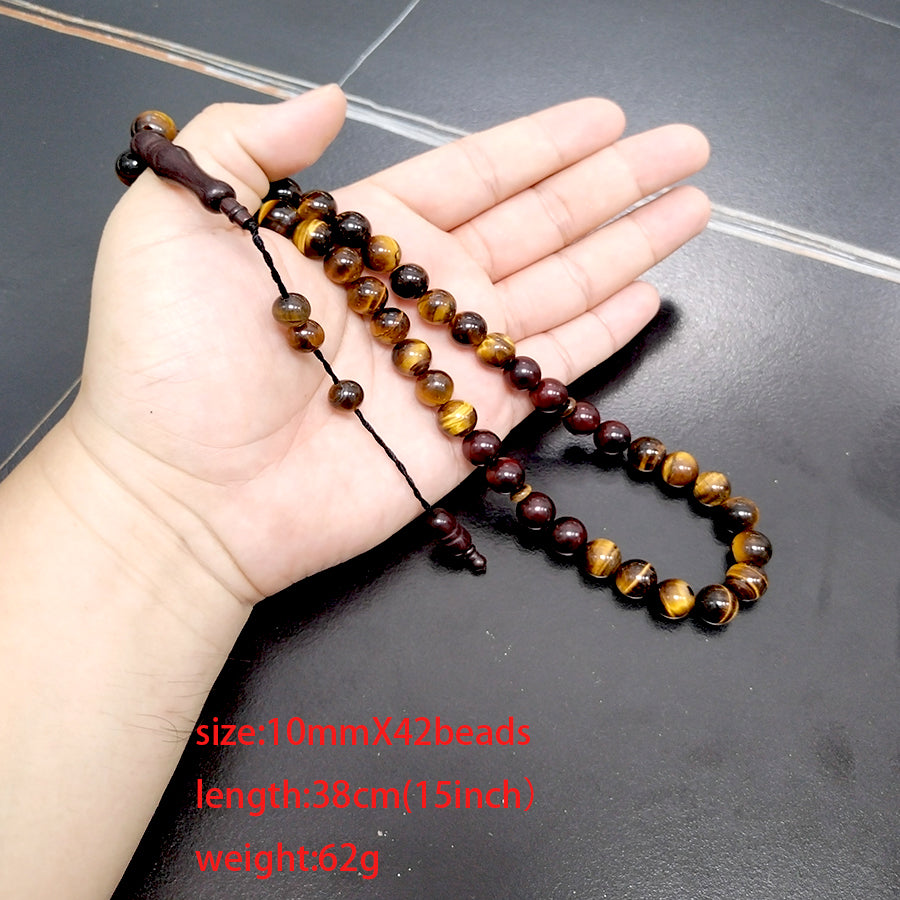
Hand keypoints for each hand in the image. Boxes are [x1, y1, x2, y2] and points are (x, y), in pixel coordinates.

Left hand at [74, 84, 709, 599]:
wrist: (182, 495)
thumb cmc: (169, 360)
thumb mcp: (176, 218)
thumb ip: (254, 144)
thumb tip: (332, 99)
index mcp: (362, 235)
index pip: (475, 174)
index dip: (544, 144)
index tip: (606, 116)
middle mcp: (418, 291)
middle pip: (539, 223)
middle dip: (614, 184)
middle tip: (685, 148)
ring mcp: (447, 359)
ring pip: (561, 288)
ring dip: (628, 247)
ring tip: (691, 208)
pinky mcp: (467, 425)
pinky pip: (548, 371)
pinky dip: (600, 335)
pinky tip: (647, 296)